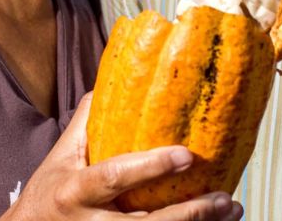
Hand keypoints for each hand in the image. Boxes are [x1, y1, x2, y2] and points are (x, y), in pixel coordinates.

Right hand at [4, 94, 242, 220]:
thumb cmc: (50, 189)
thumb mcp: (62, 153)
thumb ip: (90, 117)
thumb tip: (119, 75)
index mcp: (76, 190)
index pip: (115, 177)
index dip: (151, 167)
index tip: (186, 155)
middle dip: (187, 215)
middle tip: (223, 198)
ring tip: (230, 210)